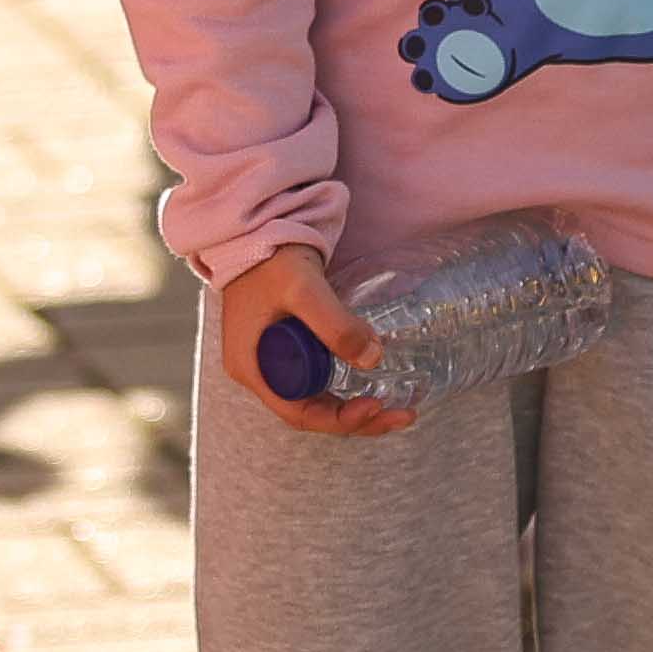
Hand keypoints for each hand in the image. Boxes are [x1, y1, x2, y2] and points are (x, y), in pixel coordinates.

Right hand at [218, 246, 413, 436]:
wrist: (256, 231)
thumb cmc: (270, 260)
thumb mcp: (303, 290)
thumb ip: (335, 324)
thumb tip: (373, 358)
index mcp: (252, 368)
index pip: (299, 412)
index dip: (339, 419)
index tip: (375, 406)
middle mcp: (259, 372)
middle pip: (312, 410)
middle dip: (357, 419)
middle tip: (400, 414)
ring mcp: (271, 360)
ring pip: (317, 395)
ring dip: (354, 405)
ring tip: (396, 407)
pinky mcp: (286, 345)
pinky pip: (318, 375)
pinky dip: (346, 383)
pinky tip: (371, 379)